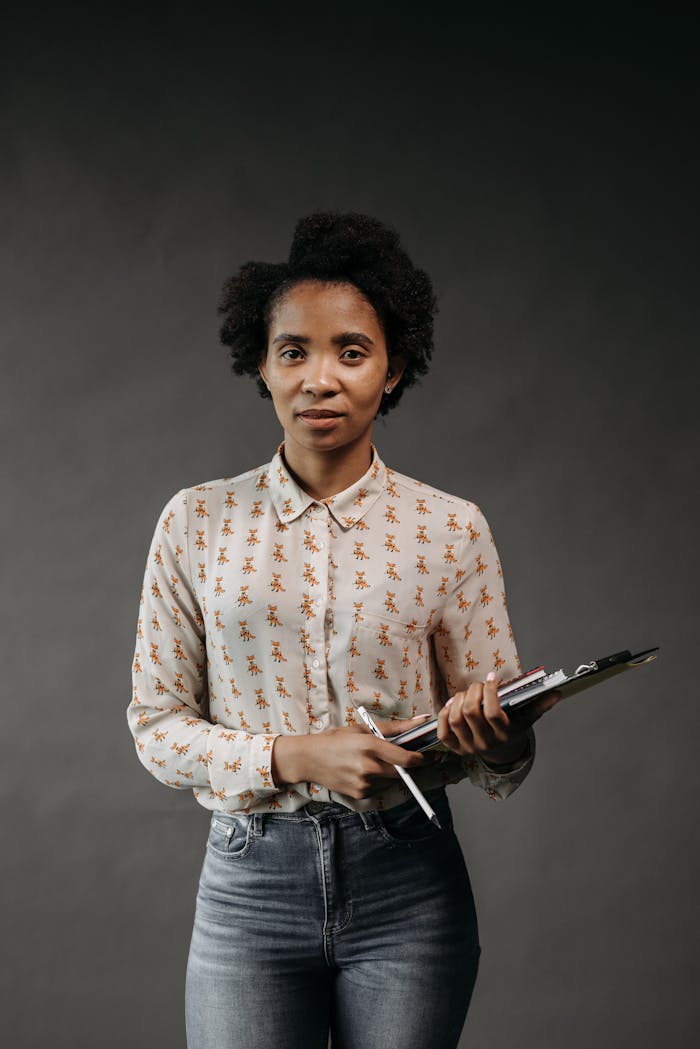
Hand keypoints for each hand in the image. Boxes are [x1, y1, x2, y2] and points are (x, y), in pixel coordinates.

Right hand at [271, 716, 429, 798]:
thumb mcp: (363, 728)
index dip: (421, 759)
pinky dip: (380, 781)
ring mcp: (364, 783)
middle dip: (409, 766)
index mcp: (370, 746)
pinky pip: (380, 788)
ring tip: (375, 762)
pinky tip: (365, 772)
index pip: (406, 759)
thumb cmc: (336, 740)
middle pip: (402, 772)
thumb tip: (422, 721)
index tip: (429, 756)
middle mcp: (368, 767)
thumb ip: (395, 727)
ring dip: (392, 773)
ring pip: (392, 781)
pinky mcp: (360, 794)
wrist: (309, 759)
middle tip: (407, 758)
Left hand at [437, 672, 561, 765]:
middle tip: (479, 684)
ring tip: (467, 693)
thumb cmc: (514, 727)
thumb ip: (540, 705)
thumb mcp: (528, 718)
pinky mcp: (455, 748)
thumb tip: (557, 693)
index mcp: (504, 735)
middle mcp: (485, 744)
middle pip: (471, 713)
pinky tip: (453, 703)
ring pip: (456, 719)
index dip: (490, 692)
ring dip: (458, 699)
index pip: (492, 713)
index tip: (493, 678)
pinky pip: (443, 730)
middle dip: (473, 692)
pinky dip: (444, 713)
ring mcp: (468, 747)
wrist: (501, 752)